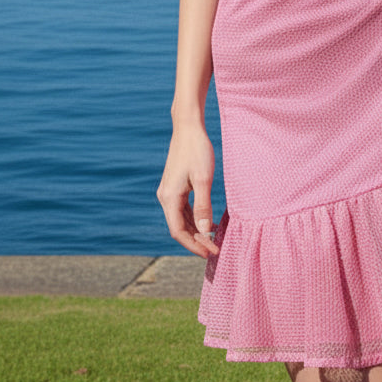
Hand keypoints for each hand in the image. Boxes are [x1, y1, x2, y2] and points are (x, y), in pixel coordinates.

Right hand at [156, 120, 219, 257]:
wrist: (188, 128)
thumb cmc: (197, 150)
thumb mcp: (204, 179)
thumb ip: (203, 206)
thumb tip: (204, 230)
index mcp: (169, 197)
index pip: (178, 231)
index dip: (194, 245)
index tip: (210, 253)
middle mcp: (165, 197)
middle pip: (179, 228)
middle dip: (196, 240)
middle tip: (215, 249)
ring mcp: (169, 192)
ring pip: (181, 220)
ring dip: (196, 231)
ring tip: (213, 240)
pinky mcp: (175, 187)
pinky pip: (183, 210)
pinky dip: (194, 219)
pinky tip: (207, 223)